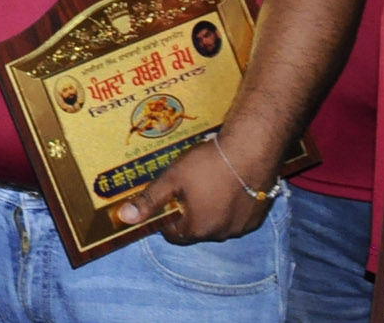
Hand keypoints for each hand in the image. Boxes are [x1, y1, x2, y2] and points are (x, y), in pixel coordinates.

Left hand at [114, 140, 274, 243]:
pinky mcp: (258, 218)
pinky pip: (237, 218)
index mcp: (198, 229)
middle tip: (186, 187)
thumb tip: (126, 217)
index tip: (166, 199)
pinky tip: (228, 186)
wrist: (251, 150)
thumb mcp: (172, 179)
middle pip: (196, 229)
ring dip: (210, 210)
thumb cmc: (208, 164)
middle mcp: (221, 235)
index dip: (165, 218)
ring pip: (217, 224)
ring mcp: (242, 228)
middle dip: (188, 213)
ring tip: (208, 184)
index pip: (173, 235)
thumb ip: (149, 201)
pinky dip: (231, 207)